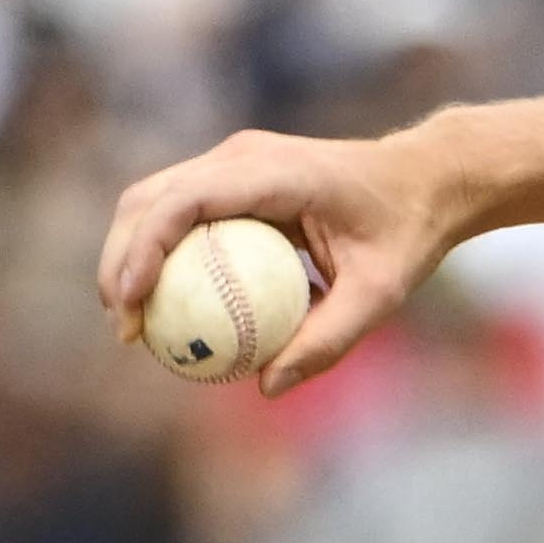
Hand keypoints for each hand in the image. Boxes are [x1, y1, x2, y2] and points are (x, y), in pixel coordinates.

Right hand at [98, 123, 467, 397]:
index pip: (186, 200)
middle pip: (150, 197)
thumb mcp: (381, 293)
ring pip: (154, 201)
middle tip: (123, 327)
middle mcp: (242, 156)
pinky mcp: (232, 177)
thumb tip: (269, 386)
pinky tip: (164, 308)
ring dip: (130, 256)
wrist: (423, 180)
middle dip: (120, 259)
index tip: (132, 302)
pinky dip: (161, 254)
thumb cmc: (407, 232)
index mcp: (275, 172)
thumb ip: (329, 339)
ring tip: (131, 323)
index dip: (145, 247)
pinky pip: (182, 213)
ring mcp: (233, 162)